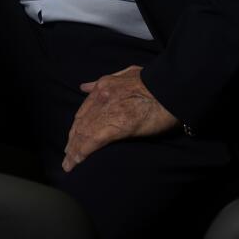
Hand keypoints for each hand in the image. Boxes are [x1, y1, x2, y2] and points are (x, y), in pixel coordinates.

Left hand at [61, 65, 177, 171]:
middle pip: (81, 123)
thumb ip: (105, 80)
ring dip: (73, 151)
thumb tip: (84, 86)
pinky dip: (82, 153)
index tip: (73, 137)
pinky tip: (76, 162)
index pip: (84, 109)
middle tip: (67, 155)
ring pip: (83, 134)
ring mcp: (108, 111)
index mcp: (104, 86)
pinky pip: (92, 142)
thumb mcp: (128, 73)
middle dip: (72, 140)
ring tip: (68, 165)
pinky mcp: (116, 126)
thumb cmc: (157, 82)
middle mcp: (102, 97)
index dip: (77, 125)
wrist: (172, 87)